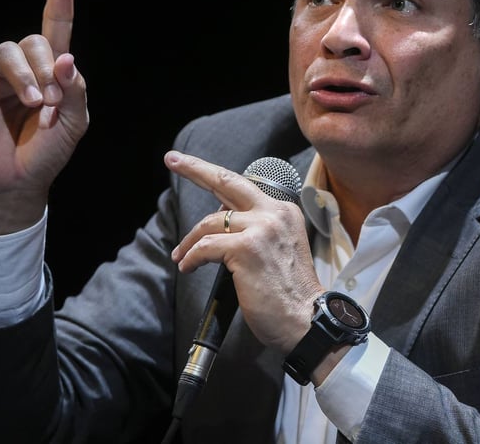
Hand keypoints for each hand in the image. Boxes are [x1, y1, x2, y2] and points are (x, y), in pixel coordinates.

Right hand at [0, 0, 88, 233]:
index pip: (58, 26)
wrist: (18, 183)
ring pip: (10, 52)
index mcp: (54, 71)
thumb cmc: (48, 152)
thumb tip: (65, 58)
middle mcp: (26, 67)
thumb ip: (74, 90)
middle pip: (37, 41)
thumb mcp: (74, 122)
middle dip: (48, 72)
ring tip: (33, 105)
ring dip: (26, 76)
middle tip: (50, 105)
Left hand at [166, 151, 322, 353]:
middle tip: (172, 160)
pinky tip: (187, 266)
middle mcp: (274, 213)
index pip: (243, 188)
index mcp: (283, 211)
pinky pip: (205, 247)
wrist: (307, 319)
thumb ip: (256, 229)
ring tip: (181, 256)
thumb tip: (222, 218)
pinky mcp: (246, 249)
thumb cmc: (290, 293)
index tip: (193, 167)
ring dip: (189, 241)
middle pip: (227, 181)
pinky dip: (191, 257)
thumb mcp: (279, 248)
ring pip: (210, 223)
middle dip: (195, 168)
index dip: (215, 178)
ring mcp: (260, 229)